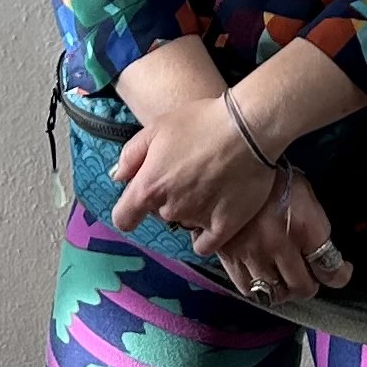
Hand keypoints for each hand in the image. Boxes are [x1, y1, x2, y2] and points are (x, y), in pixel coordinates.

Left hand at [110, 88, 281, 256]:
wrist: (248, 128)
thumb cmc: (199, 122)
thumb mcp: (156, 128)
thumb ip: (131, 156)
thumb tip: (118, 178)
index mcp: (149, 186)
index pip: (123, 219)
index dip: (129, 211)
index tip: (139, 202)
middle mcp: (170, 209)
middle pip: (159, 214)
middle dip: (167, 197)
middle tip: (186, 174)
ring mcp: (198, 220)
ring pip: (184, 222)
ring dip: (190, 209)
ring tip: (208, 184)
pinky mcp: (225, 227)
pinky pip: (207, 244)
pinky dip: (207, 234)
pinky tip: (214, 214)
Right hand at [216, 173, 351, 302]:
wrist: (236, 160)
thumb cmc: (275, 175)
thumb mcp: (306, 194)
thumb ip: (317, 227)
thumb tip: (326, 253)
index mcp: (305, 227)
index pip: (330, 269)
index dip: (340, 275)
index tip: (341, 270)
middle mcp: (280, 245)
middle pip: (302, 288)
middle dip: (309, 284)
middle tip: (308, 274)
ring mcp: (252, 253)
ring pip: (273, 293)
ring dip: (283, 289)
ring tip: (283, 278)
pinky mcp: (228, 255)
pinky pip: (246, 287)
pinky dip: (256, 286)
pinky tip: (260, 274)